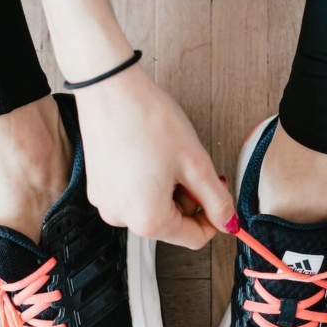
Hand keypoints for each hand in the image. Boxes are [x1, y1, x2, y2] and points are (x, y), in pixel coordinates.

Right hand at [73, 65, 235, 248]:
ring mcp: (105, 202)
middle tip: (192, 165)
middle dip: (188, 198)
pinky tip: (148, 153)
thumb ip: (217, 200)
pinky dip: (147, 181)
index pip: (194, 239)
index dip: (215, 218)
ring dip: (168, 188)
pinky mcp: (97, 186)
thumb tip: (228, 223)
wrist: (109, 88)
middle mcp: (120, 218)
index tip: (220, 194)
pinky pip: (132, 194)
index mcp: (147, 220)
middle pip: (172, 223)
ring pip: (152, 207)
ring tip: (167, 155)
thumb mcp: (195, 163)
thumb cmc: (149, 120)